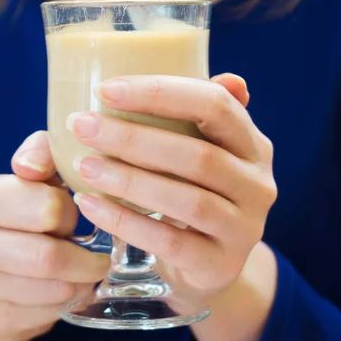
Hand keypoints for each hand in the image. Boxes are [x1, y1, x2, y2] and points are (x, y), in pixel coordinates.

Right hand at [0, 132, 109, 340]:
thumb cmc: (14, 213)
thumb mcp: (26, 177)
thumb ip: (41, 154)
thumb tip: (34, 165)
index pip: (45, 208)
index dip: (74, 213)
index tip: (79, 215)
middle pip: (47, 257)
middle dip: (85, 258)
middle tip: (98, 256)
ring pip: (51, 291)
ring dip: (81, 283)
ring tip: (86, 272)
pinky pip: (44, 317)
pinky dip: (66, 304)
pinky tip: (65, 290)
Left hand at [68, 73, 276, 307]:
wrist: (208, 264)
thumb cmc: (192, 193)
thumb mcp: (199, 152)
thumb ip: (200, 117)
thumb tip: (227, 76)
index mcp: (252, 144)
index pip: (217, 105)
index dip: (162, 93)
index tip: (106, 89)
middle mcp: (257, 184)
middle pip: (198, 155)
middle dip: (134, 138)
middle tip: (83, 126)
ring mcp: (244, 228)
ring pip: (187, 200)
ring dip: (129, 180)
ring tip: (83, 166)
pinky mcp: (221, 265)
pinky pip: (171, 243)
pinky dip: (127, 223)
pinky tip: (90, 205)